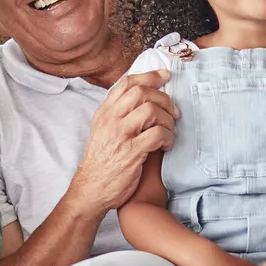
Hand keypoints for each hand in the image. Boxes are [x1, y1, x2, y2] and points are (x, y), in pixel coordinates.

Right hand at [65, 69, 176, 214]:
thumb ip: (119, 115)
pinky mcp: (131, 152)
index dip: (150, 76)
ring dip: (167, 120)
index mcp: (104, 112)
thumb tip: (145, 99)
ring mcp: (120, 135)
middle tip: (173, 112)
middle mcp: (110, 120)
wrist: (92, 190)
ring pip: (151, 111)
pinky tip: (166, 145)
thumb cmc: (102, 163)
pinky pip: (157, 134)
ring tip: (170, 132)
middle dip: (164, 99)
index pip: (127, 83)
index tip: (165, 76)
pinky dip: (168, 138)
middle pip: (141, 93)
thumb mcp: (103, 132)